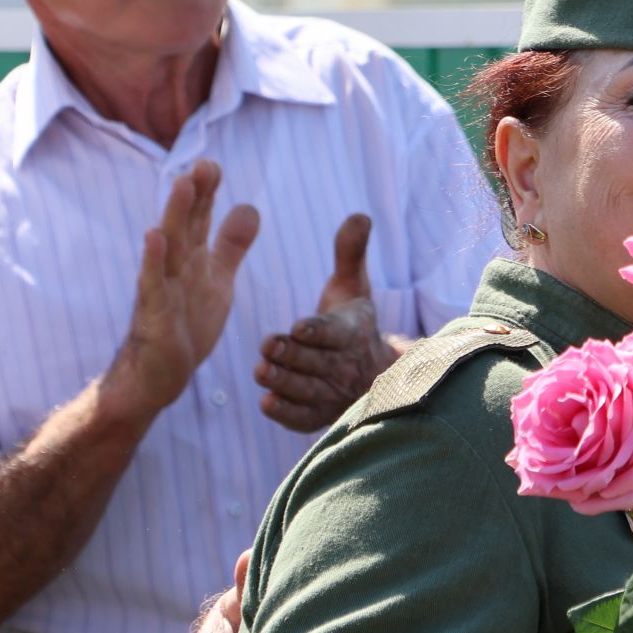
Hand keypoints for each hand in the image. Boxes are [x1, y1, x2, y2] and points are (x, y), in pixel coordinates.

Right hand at [113, 161, 259, 418]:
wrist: (160, 374)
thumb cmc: (186, 324)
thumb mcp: (218, 279)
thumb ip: (231, 245)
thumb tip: (249, 207)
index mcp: (192, 259)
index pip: (200, 219)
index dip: (207, 193)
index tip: (212, 164)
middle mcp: (175, 268)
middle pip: (185, 225)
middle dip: (195, 195)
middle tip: (204, 164)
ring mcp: (161, 289)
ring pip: (170, 247)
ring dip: (175, 216)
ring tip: (183, 185)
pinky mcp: (153, 314)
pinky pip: (152, 284)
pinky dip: (153, 261)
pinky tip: (153, 237)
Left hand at [255, 214, 399, 431]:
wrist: (370, 373)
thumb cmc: (352, 322)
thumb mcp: (353, 286)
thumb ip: (350, 253)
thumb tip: (359, 215)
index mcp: (352, 332)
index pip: (335, 332)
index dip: (318, 331)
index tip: (299, 327)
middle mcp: (343, 365)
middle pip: (316, 362)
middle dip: (292, 355)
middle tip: (267, 346)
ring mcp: (331, 393)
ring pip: (307, 389)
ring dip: (285, 382)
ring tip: (261, 371)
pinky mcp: (317, 415)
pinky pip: (302, 417)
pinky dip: (286, 412)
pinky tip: (267, 403)